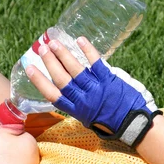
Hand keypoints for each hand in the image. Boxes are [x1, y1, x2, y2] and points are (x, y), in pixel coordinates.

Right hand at [28, 37, 160, 146]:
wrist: (134, 123)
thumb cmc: (112, 123)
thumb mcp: (90, 119)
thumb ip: (79, 106)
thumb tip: (70, 93)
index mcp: (76, 110)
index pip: (52, 94)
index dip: (40, 81)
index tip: (30, 68)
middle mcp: (83, 99)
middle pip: (62, 78)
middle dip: (50, 62)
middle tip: (42, 48)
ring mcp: (96, 88)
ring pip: (76, 69)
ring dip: (64, 55)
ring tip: (54, 43)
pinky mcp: (109, 79)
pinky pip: (96, 63)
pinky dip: (88, 51)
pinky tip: (79, 40)